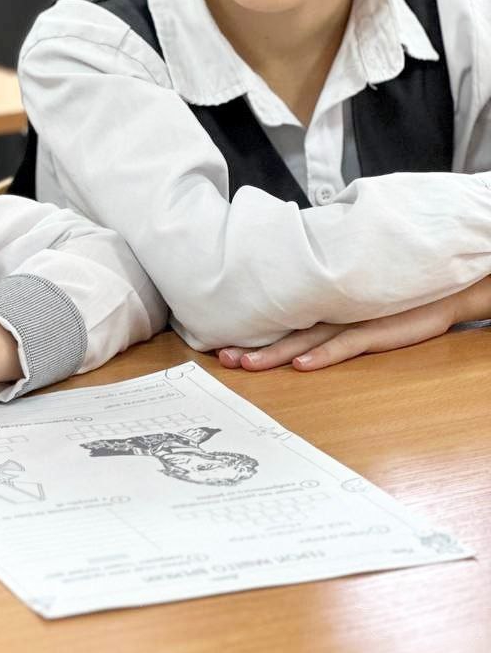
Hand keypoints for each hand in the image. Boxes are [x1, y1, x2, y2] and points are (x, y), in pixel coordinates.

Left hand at [216, 281, 490, 372]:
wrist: (433, 288)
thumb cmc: (389, 295)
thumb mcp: (350, 300)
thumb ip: (323, 307)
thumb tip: (291, 312)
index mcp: (320, 308)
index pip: (278, 323)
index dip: (249, 334)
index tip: (218, 344)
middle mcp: (328, 314)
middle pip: (283, 333)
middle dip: (251, 347)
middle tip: (221, 356)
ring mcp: (348, 321)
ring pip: (304, 340)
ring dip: (275, 354)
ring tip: (246, 363)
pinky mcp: (372, 329)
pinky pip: (344, 345)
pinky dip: (322, 355)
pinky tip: (301, 365)